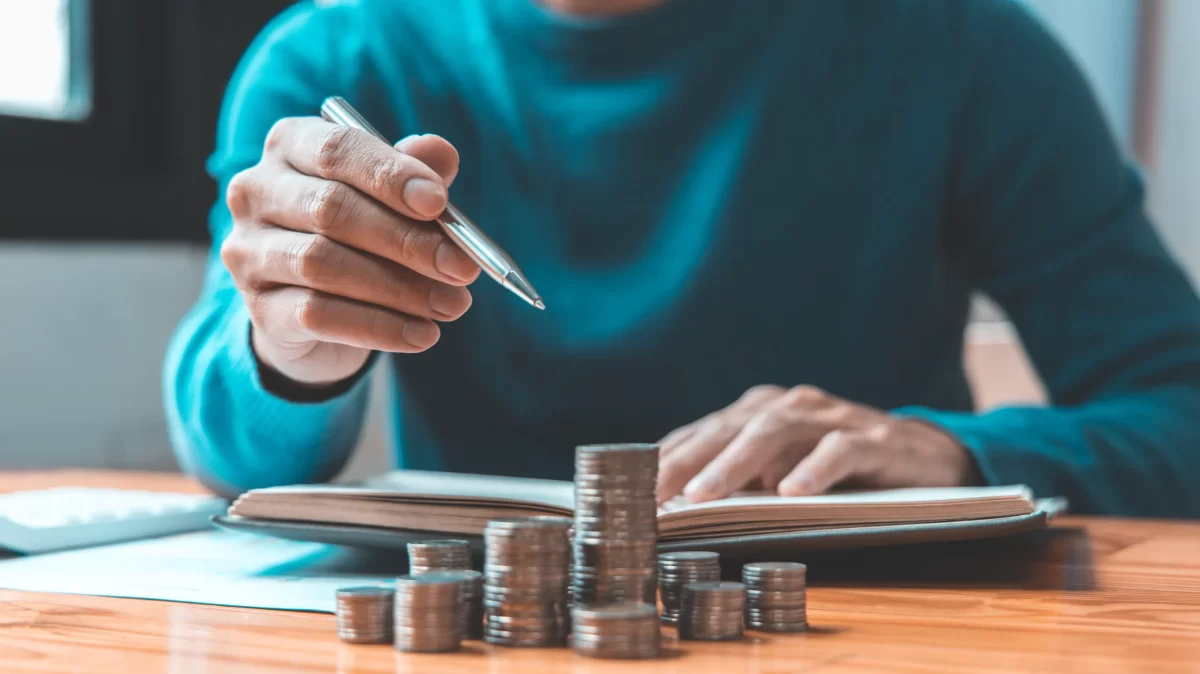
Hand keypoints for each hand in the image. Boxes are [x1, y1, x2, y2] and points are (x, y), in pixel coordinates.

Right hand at [220, 117, 480, 385]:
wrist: (316, 309)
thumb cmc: (362, 233)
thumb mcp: (394, 197)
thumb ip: (417, 172)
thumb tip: (442, 153)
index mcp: (291, 146)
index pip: (337, 150)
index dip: (390, 174)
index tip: (439, 203)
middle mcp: (257, 191)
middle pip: (331, 209)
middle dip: (406, 240)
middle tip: (462, 267)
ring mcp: (249, 251)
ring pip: (324, 265)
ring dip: (399, 288)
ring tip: (452, 305)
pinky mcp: (258, 308)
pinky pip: (318, 315)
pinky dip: (378, 326)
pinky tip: (422, 334)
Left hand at [656, 385, 978, 502]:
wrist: (926, 458)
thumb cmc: (838, 470)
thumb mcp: (781, 473)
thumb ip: (739, 480)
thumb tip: (676, 505)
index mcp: (762, 411)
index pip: (706, 432)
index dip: (669, 457)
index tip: (632, 488)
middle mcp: (793, 406)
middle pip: (731, 428)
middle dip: (688, 460)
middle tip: (654, 493)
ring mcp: (834, 418)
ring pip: (777, 432)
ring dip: (736, 464)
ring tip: (706, 495)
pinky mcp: (877, 439)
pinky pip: (841, 450)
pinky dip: (815, 469)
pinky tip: (792, 493)